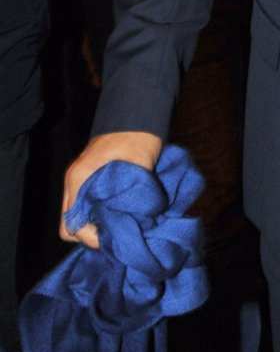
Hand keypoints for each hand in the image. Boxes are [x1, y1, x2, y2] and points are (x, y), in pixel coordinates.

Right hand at [61, 131, 162, 247]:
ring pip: (77, 217)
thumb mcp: (136, 168)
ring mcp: (80, 181)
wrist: (137, 112)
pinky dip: (97, 216)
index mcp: (79, 179)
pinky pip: (85, 206)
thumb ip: (129, 196)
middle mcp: (75, 182)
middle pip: (70, 225)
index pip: (72, 226)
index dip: (92, 239)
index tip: (113, 240)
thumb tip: (129, 225)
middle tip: (115, 236)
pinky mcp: (90, 179)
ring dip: (95, 226)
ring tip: (118, 228)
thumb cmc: (137, 137)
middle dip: (91, 235)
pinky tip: (117, 216)